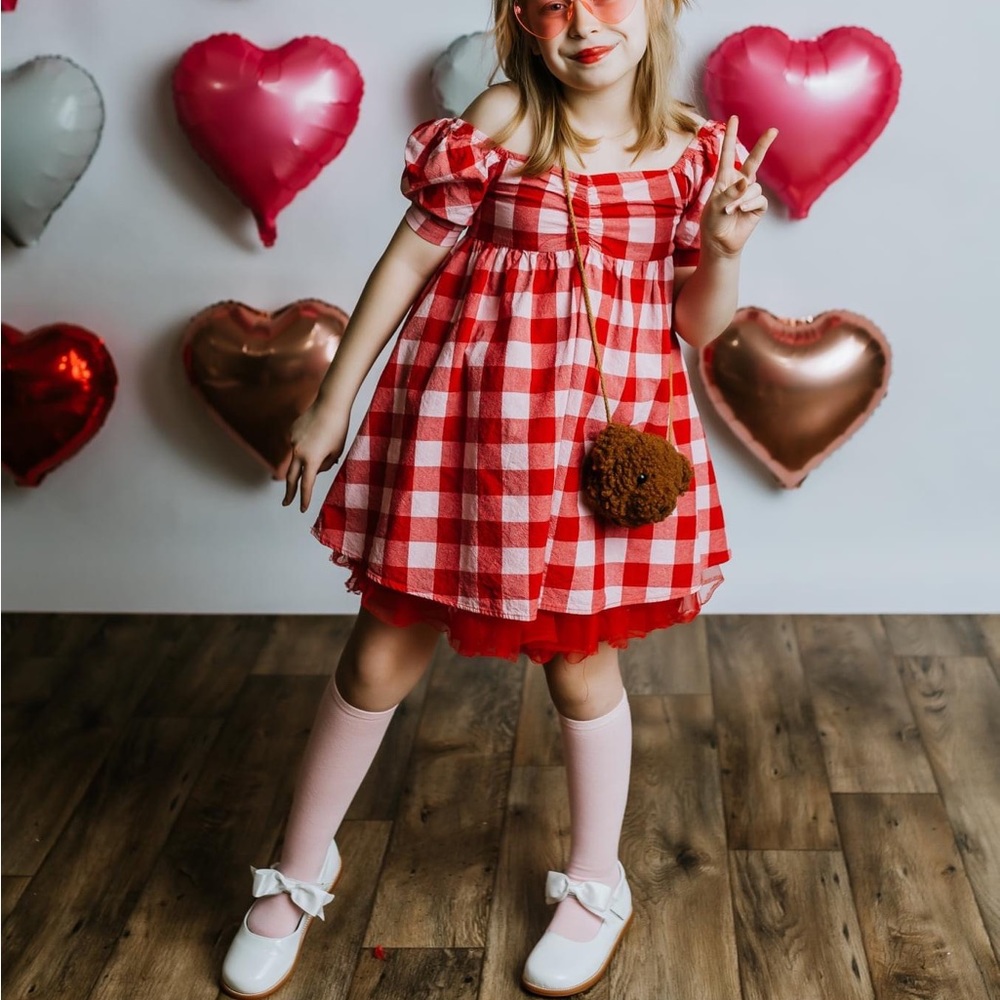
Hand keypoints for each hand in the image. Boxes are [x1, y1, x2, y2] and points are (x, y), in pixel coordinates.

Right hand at [281, 399, 350, 512]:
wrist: (330, 404)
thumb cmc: (338, 429)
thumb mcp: (336, 452)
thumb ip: (324, 465)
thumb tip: (314, 470)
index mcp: (312, 460)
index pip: (306, 485)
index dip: (304, 499)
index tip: (302, 509)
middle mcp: (298, 452)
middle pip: (291, 477)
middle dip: (289, 492)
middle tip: (286, 503)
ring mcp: (293, 441)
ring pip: (297, 457)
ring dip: (306, 459)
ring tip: (323, 441)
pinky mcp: (292, 432)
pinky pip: (298, 444)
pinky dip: (306, 444)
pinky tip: (317, 432)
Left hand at [700, 115, 777, 258]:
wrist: (720, 243)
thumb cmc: (713, 223)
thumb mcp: (715, 206)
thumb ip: (729, 192)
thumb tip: (747, 181)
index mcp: (724, 178)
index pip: (727, 154)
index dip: (730, 136)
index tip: (733, 118)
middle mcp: (739, 183)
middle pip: (753, 161)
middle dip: (763, 146)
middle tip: (773, 130)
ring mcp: (750, 194)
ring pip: (753, 187)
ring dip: (742, 199)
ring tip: (731, 210)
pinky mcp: (758, 206)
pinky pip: (759, 200)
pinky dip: (749, 206)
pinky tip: (741, 212)